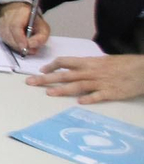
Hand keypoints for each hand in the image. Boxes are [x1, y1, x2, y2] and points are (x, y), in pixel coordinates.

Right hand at [0, 2, 48, 54]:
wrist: (25, 16)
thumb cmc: (35, 23)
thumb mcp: (44, 29)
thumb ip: (40, 38)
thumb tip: (30, 47)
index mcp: (21, 11)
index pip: (16, 25)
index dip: (19, 38)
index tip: (25, 47)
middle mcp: (8, 15)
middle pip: (9, 32)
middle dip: (18, 44)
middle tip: (26, 51)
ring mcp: (1, 21)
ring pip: (5, 37)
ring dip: (15, 45)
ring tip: (24, 49)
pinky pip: (4, 39)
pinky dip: (11, 44)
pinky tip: (18, 45)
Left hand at [27, 54, 143, 103]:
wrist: (142, 70)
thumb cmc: (124, 65)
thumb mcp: (104, 61)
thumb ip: (89, 65)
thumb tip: (76, 68)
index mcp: (89, 62)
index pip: (65, 61)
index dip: (52, 65)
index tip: (42, 70)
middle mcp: (91, 72)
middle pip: (65, 75)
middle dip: (46, 79)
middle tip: (31, 82)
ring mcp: (100, 82)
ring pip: (77, 86)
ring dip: (62, 90)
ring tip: (48, 93)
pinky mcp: (111, 92)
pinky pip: (98, 96)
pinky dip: (88, 99)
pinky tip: (79, 102)